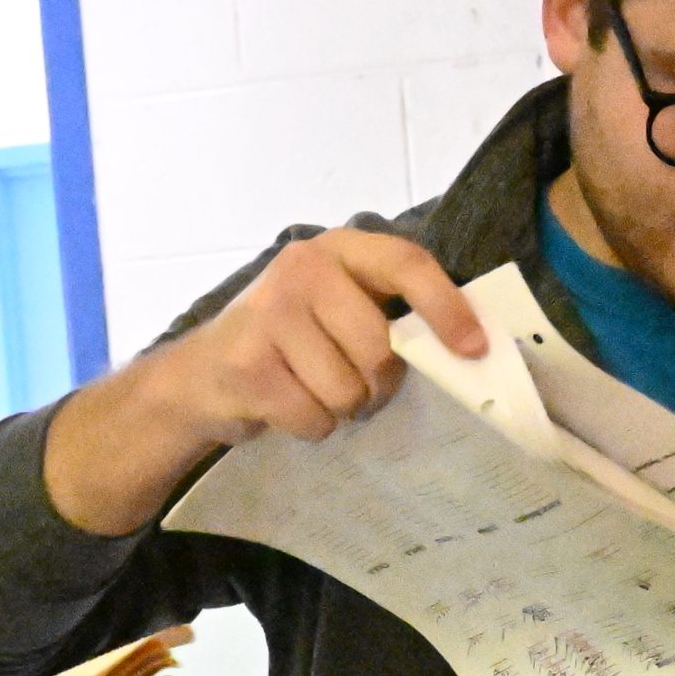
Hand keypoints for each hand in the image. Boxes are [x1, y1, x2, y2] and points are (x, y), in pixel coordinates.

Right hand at [43, 226, 486, 534]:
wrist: (200, 378)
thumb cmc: (289, 345)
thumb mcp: (338, 308)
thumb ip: (390, 312)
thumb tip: (470, 346)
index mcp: (337, 249)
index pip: (406, 263)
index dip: (446, 307)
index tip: (474, 349)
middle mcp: (302, 269)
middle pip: (380, 348)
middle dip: (377, 383)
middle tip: (353, 383)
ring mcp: (269, 315)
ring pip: (349, 390)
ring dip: (339, 408)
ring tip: (310, 390)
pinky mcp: (248, 366)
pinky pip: (314, 417)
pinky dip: (308, 426)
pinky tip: (283, 405)